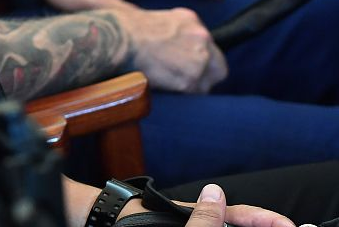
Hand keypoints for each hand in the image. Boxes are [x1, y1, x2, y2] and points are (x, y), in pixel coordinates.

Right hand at [112, 5, 227, 92]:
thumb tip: (172, 45)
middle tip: (189, 84)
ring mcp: (198, 60)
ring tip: (171, 86)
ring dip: (191, 89)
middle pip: (218, 69)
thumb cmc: (125, 28)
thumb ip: (173, 32)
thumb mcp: (157, 18)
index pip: (210, 48)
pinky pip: (192, 95)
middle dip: (206, 79)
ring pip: (205, 85)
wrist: (119, 38)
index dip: (203, 62)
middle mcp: (202, 38)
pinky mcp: (189, 79)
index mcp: (192, 21)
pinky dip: (181, 95)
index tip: (191, 68)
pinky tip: (168, 89)